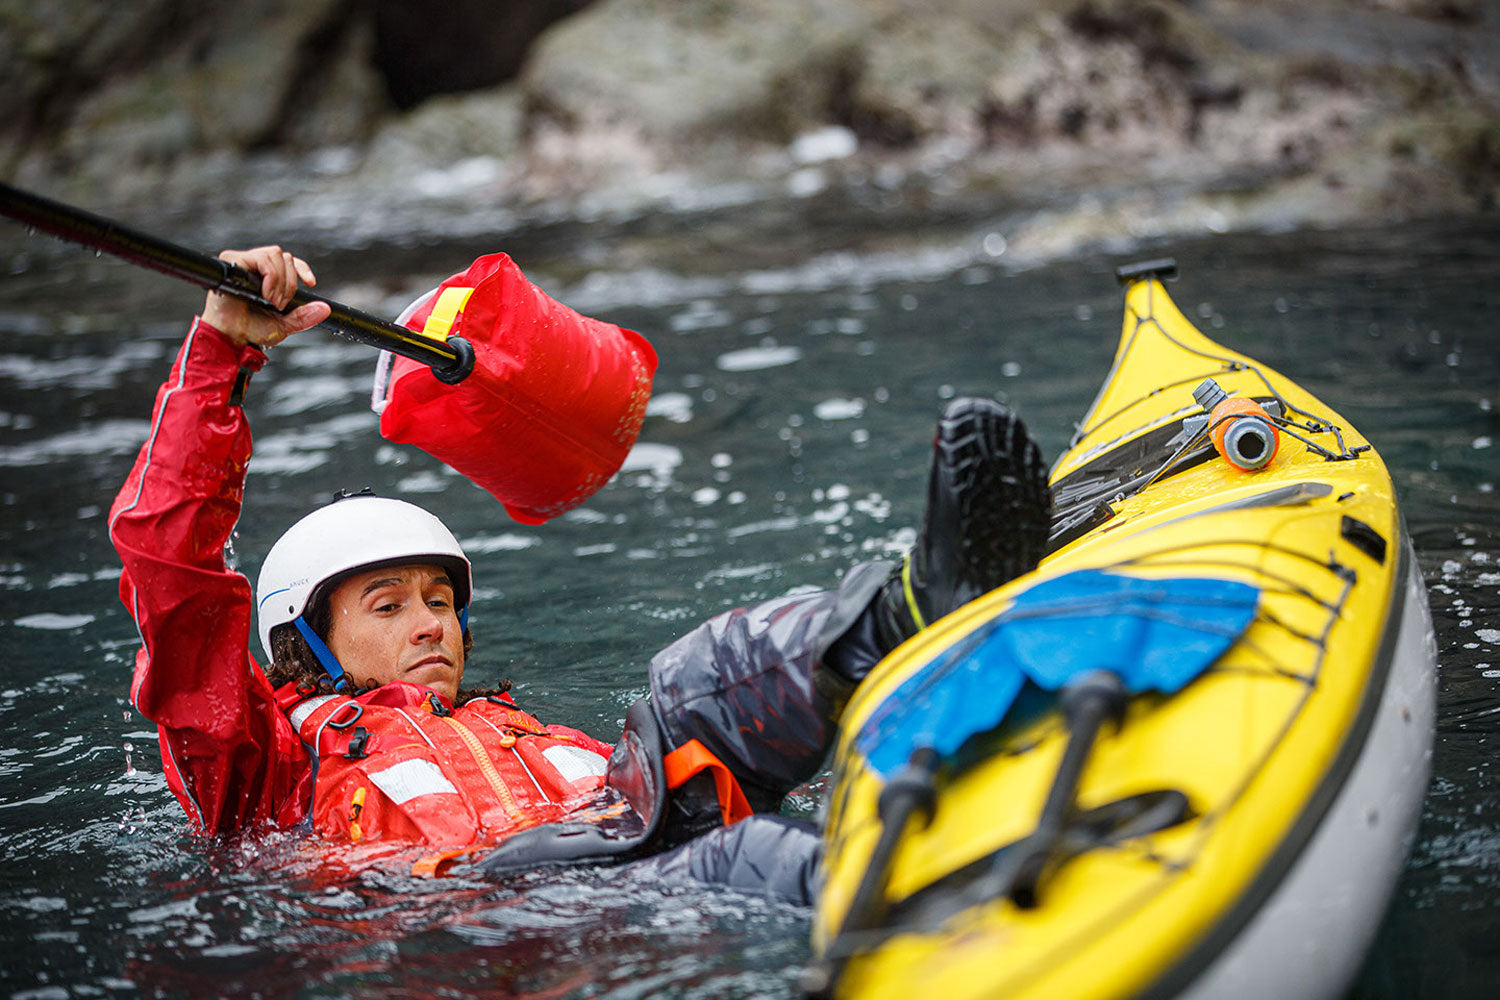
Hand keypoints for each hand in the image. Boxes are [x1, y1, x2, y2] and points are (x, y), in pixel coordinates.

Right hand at [201, 246, 332, 348]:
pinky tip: (264, 294)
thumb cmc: (252, 330)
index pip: (289, 261)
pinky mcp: (233, 262)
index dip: (302, 268)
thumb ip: (304, 317)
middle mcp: (256, 268)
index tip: (311, 283)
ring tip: (271, 301)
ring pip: (275, 254)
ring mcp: (244, 263)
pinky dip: (270, 276)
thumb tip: (325, 309)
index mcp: (267, 279)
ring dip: (279, 281)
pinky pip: (260, 257)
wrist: (231, 337)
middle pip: (285, 257)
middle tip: (279, 304)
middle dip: (289, 283)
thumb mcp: (285, 326)